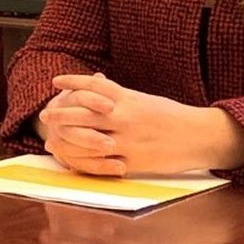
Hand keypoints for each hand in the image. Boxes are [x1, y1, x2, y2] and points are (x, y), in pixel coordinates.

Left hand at [37, 73, 243, 175]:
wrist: (198, 136)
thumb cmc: (172, 116)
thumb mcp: (146, 100)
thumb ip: (122, 96)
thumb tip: (102, 85)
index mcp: (129, 99)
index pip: (94, 86)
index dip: (73, 82)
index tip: (55, 81)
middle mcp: (125, 117)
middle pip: (84, 113)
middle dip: (61, 113)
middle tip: (45, 113)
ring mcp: (127, 140)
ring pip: (88, 139)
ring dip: (66, 139)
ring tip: (52, 138)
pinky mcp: (132, 161)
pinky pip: (102, 162)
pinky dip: (84, 161)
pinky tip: (72, 160)